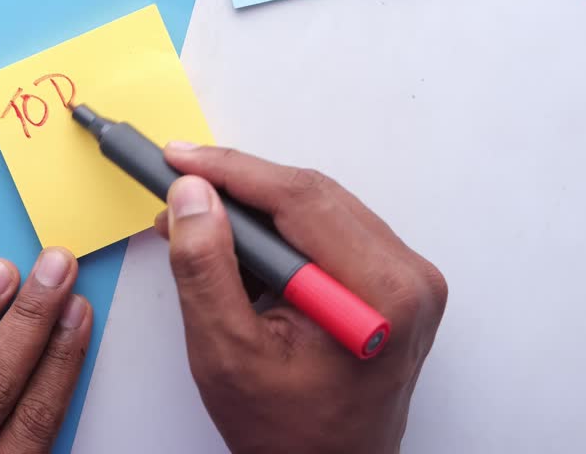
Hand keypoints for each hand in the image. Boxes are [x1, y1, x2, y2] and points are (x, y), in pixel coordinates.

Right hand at [154, 144, 447, 453]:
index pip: (300, 200)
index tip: (178, 159)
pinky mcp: (392, 283)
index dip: (230, 171)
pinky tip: (236, 242)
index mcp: (383, 293)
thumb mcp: (228, 354)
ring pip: (318, 207)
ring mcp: (406, 280)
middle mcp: (409, 278)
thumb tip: (192, 196)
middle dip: (237, 187)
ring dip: (254, 208)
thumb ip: (206, 268)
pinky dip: (278, 230)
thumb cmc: (289, 433)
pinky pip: (329, 230)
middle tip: (177, 185)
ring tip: (196, 220)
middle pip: (312, 196)